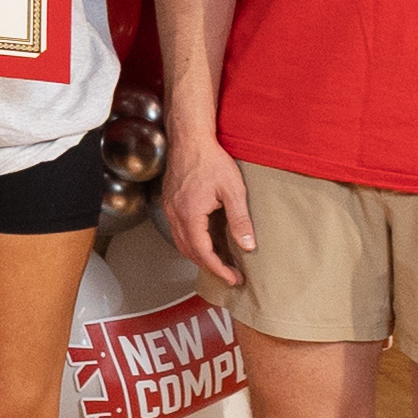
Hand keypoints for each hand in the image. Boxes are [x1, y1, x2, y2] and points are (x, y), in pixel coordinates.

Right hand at [160, 132, 253, 286]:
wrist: (190, 139)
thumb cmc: (210, 160)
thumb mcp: (233, 190)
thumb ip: (240, 220)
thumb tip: (247, 245)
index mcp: (190, 214)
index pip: (203, 252)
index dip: (218, 268)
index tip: (232, 278)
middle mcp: (176, 214)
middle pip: (189, 251)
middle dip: (209, 266)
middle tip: (229, 274)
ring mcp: (170, 209)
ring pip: (181, 243)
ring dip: (199, 256)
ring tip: (218, 262)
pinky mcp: (170, 203)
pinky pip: (178, 231)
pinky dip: (191, 242)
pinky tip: (204, 241)